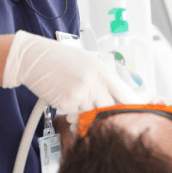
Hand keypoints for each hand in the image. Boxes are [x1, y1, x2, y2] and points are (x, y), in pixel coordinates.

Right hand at [2, 30, 136, 113]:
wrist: (33, 58)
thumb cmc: (60, 58)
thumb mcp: (88, 62)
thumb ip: (102, 78)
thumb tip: (116, 95)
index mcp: (101, 69)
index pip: (124, 93)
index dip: (132, 105)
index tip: (138, 112)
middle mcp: (93, 82)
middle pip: (110, 109)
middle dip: (108, 113)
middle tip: (106, 114)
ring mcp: (79, 94)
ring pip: (91, 114)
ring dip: (87, 112)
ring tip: (78, 97)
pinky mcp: (65, 104)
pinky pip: (75, 114)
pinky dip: (73, 111)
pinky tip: (66, 97)